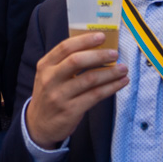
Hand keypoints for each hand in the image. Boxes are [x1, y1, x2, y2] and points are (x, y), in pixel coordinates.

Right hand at [25, 31, 127, 148]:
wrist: (39, 125)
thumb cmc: (49, 94)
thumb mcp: (49, 75)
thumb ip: (65, 62)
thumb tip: (95, 48)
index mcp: (45, 65)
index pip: (65, 47)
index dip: (84, 40)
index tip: (101, 36)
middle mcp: (50, 79)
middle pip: (76, 61)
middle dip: (99, 55)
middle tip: (115, 54)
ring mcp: (60, 95)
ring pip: (89, 79)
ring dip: (110, 73)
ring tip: (123, 69)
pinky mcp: (71, 110)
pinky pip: (95, 95)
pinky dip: (111, 87)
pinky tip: (120, 83)